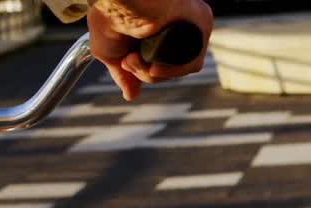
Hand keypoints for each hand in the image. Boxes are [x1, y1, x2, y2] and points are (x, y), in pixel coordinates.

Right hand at [88, 0, 213, 100]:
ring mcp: (191, 22)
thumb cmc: (109, 17)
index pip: (163, 60)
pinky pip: (193, 62)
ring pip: (181, 66)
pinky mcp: (201, 20)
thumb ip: (124, 75)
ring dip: (154, 72)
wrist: (115, 1)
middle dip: (146, 71)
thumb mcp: (110, 53)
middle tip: (128, 60)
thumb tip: (130, 95)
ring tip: (133, 58)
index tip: (125, 65)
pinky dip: (171, 70)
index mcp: (161, 26)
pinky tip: (153, 65)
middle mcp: (179, 23)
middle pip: (173, 65)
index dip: (144, 70)